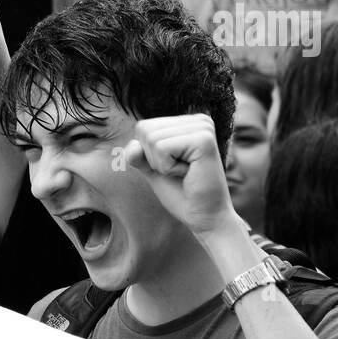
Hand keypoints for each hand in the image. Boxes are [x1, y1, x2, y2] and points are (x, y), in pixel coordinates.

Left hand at [124, 115, 236, 237]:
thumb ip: (137, 154)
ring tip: (185, 173)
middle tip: (179, 172)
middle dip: (154, 159)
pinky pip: (161, 148)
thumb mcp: (152, 168)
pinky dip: (168, 168)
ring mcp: (203, 127)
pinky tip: (188, 173)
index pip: (143, 127)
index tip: (173, 167)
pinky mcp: (204, 139)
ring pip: (152, 139)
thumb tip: (133, 145)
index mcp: (188, 122)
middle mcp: (199, 120)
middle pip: (145, 130)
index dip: (148, 154)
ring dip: (162, 164)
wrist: (204, 218)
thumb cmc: (181, 194)